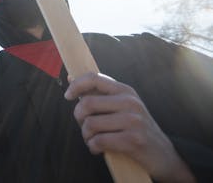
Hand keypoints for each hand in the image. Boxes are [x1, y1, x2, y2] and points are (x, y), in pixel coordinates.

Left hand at [64, 72, 194, 182]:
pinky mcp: (133, 140)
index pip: (93, 78)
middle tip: (85, 127)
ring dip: (86, 136)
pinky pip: (99, 141)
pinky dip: (93, 147)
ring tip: (92, 140)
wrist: (165, 155)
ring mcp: (133, 121)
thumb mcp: (122, 106)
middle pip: (87, 103)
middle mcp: (130, 102)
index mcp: (125, 91)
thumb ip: (99, 93)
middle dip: (79, 118)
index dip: (76, 85)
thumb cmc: (136, 129)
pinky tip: (98, 149)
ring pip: (90, 124)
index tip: (68, 96)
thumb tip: (70, 78)